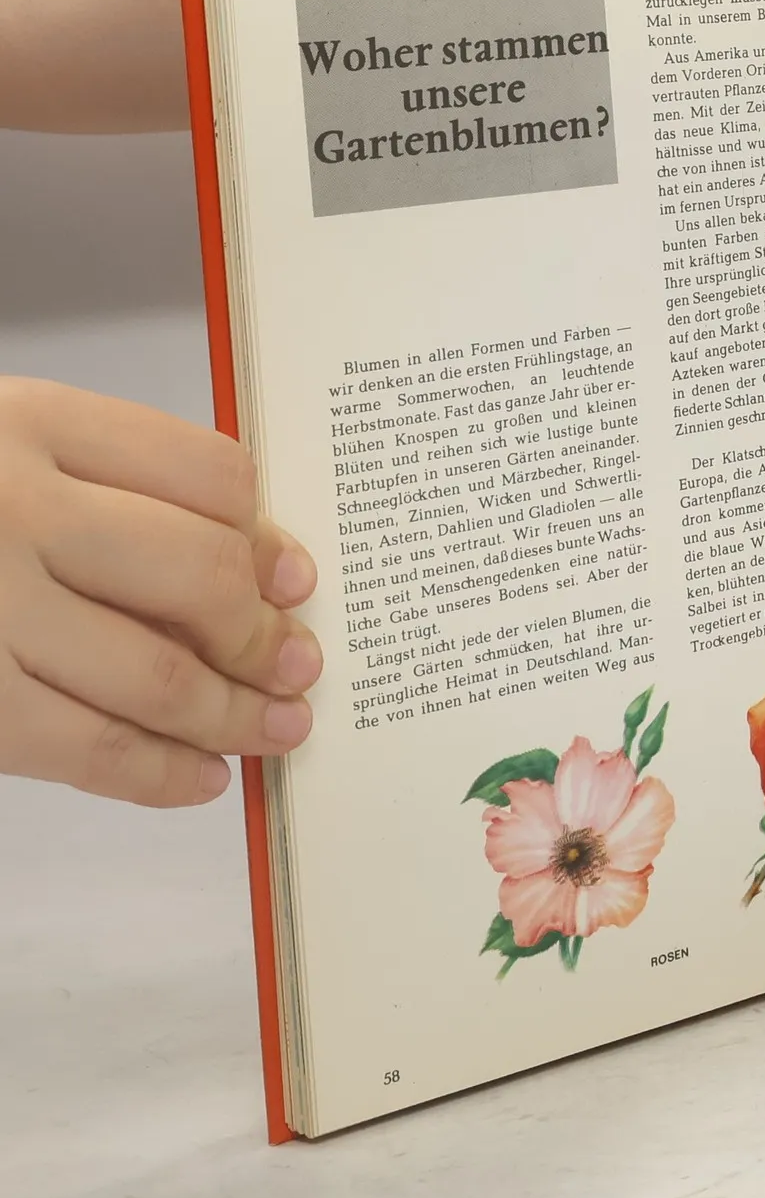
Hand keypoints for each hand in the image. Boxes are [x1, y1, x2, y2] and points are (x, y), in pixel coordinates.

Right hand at [0, 379, 320, 805]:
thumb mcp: (4, 444)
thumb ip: (111, 481)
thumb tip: (262, 568)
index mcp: (28, 420)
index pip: (208, 474)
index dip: (266, 536)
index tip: (295, 578)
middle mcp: (8, 505)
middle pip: (199, 576)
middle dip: (264, 637)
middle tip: (301, 666)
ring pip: (153, 673)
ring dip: (234, 715)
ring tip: (278, 730)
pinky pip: (84, 747)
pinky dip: (158, 771)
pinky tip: (200, 777)